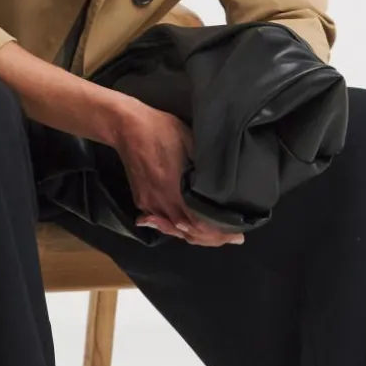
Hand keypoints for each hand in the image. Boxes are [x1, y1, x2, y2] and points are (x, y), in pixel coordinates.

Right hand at [109, 99, 244, 246]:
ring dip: (194, 233)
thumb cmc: (162, 130)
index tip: (237, 236)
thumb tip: (221, 186)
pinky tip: (190, 224)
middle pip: (187, 232)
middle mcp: (161, 203)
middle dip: (210, 238)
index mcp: (174, 191)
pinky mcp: (140, 199)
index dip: (219, 233)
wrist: (128, 127)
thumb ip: (203, 170)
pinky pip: (161, 220)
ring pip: (173, 228)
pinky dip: (177, 226)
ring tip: (216, 234)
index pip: (199, 224)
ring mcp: (148, 203)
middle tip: (232, 238)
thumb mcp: (191, 144)